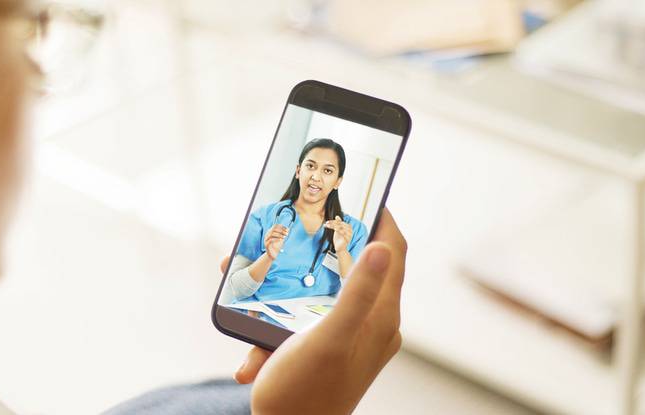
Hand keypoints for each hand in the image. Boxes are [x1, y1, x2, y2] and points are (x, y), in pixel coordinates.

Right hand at [222, 209, 406, 414]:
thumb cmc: (304, 394)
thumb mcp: (328, 337)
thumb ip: (357, 291)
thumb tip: (380, 246)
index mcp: (381, 317)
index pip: (392, 251)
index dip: (380, 217)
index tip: (358, 193)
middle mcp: (370, 324)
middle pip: (352, 267)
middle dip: (317, 248)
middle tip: (292, 231)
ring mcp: (348, 337)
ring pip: (319, 293)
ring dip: (285, 288)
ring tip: (252, 284)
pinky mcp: (326, 349)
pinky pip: (301, 320)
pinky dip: (275, 324)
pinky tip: (252, 348)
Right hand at [263, 224, 287, 259]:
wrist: (273, 255)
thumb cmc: (277, 246)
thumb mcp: (281, 239)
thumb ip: (284, 234)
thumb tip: (288, 229)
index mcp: (270, 232)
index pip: (275, 226)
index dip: (281, 226)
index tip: (287, 229)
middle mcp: (267, 235)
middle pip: (273, 229)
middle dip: (281, 230)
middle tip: (287, 234)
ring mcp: (266, 239)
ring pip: (271, 234)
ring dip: (279, 234)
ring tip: (284, 237)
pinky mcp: (266, 244)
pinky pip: (270, 240)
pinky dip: (276, 239)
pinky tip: (281, 240)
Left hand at [325, 215, 352, 253]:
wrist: (340, 248)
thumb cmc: (339, 239)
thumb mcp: (338, 230)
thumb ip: (338, 223)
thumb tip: (337, 216)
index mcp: (349, 227)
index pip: (340, 222)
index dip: (333, 221)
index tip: (327, 222)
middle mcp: (350, 230)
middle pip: (340, 224)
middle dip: (332, 223)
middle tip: (326, 223)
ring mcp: (349, 234)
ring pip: (340, 227)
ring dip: (333, 226)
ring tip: (327, 225)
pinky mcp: (347, 238)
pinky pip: (342, 233)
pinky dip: (337, 230)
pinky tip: (332, 229)